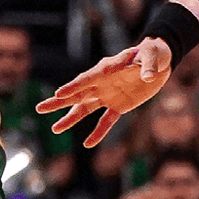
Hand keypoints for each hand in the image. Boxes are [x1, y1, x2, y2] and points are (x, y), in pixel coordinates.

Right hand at [34, 39, 173, 147]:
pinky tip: (88, 144)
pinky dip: (98, 132)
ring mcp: (107, 95)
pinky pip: (106, 121)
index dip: (73, 86)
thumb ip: (147, 66)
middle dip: (59, 101)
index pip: (87, 79)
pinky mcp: (118, 106)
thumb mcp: (151, 56)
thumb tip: (147, 77)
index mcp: (107, 69)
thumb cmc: (153, 54)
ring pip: (85, 109)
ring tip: (55, 129)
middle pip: (77, 94)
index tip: (58, 94)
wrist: (158, 63)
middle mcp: (102, 83)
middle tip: (40, 108)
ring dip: (70, 119)